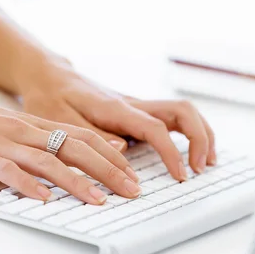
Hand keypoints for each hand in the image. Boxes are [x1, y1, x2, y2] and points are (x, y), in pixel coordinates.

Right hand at [0, 88, 140, 204]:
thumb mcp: (7, 129)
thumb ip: (34, 143)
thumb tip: (60, 167)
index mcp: (34, 125)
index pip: (83, 137)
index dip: (111, 156)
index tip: (131, 175)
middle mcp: (25, 131)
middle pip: (76, 148)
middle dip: (108, 170)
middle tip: (131, 190)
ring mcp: (3, 143)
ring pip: (49, 160)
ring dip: (77, 182)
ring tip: (99, 200)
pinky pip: (9, 171)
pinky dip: (29, 185)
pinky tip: (44, 200)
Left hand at [21, 68, 215, 180]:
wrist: (49, 77)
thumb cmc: (51, 98)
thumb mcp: (60, 120)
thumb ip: (91, 136)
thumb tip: (123, 150)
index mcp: (116, 108)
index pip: (156, 128)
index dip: (172, 153)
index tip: (180, 176)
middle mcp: (133, 104)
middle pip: (182, 111)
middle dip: (200, 138)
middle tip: (200, 169)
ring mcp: (137, 107)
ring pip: (182, 113)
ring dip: (200, 134)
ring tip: (205, 163)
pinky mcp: (136, 112)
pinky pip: (171, 119)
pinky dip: (188, 134)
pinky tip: (190, 152)